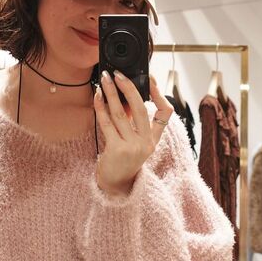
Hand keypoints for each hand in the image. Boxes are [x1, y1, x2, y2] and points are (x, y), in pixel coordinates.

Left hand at [93, 70, 173, 196]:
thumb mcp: (134, 143)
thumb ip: (133, 123)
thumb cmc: (122, 162)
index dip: (159, 94)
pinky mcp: (117, 150)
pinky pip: (107, 123)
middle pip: (140, 108)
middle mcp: (146, 143)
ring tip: (104, 80)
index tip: (150, 79)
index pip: (165, 113)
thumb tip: (124, 95)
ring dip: (111, 93)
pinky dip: (100, 108)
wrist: (115, 186)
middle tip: (118, 74)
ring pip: (121, 113)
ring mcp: (132, 147)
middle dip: (128, 88)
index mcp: (153, 140)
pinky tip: (97, 97)